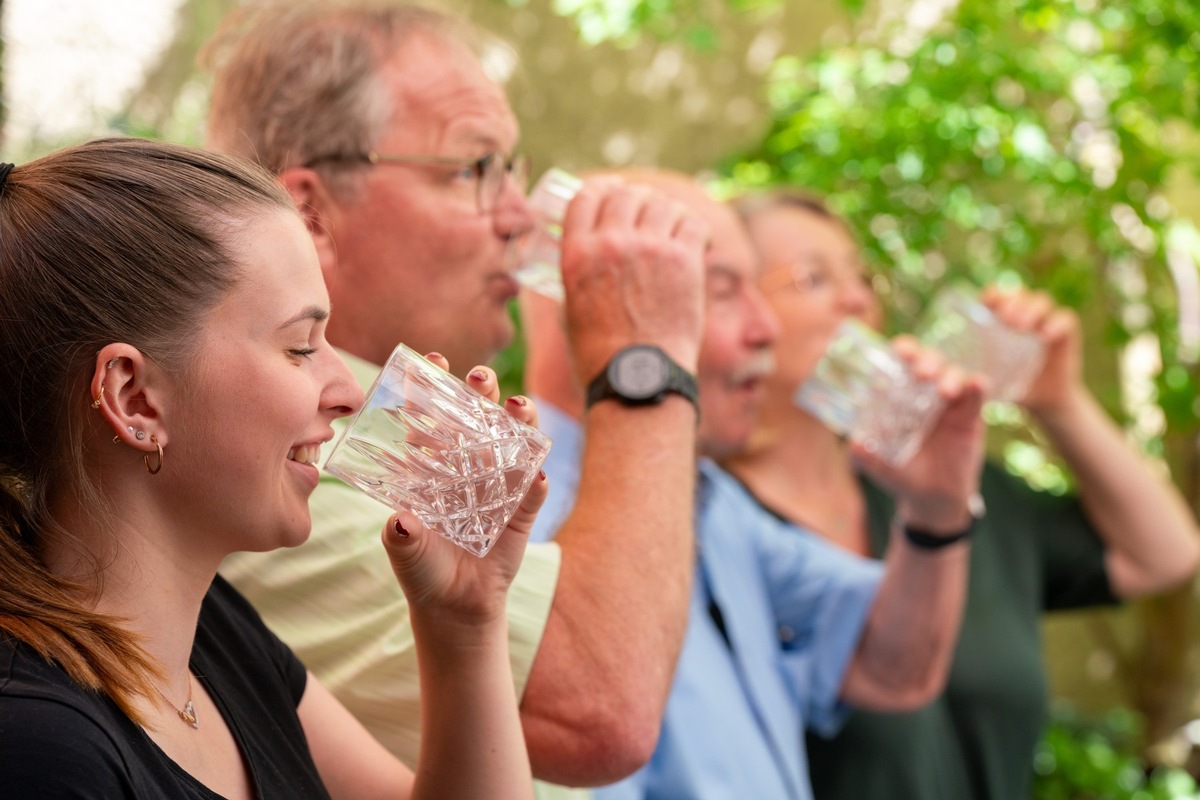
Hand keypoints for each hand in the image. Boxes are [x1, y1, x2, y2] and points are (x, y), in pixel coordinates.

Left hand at [380, 355, 548, 625]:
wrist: (454, 606)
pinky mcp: (523, 513)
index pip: (436, 416)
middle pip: (480, 418)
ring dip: (520, 423)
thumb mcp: (405, 552)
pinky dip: (536, 484)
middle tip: (478, 377)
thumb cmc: (422, 568)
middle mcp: (470, 467)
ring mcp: (500, 487)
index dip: (436, 387)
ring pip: (515, 443)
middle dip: (482, 392)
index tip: (433, 359)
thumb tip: (401, 522)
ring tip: (517, 408)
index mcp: (436, 466)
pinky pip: (533, 493)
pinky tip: (537, 476)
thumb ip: (401, 537)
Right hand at [559, 179, 707, 381]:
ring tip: (672, 225)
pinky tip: (697, 240)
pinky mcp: (684, 260)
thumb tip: (587, 251)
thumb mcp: (571, 306)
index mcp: (576, 252)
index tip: (614, 192)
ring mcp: (649, 248)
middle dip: (636, 198)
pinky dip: (694, 227)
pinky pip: (692, 222)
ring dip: (666, 211)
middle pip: (626, 193)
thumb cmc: (601, 354)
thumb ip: (578, 271)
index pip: (587, 196)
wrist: (637, 379)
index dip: (603, 190)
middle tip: (647, 210)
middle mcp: (611, 243)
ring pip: (661, 203)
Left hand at [852, 337, 986, 532]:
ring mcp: (950, 404)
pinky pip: (977, 396)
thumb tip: (853, 443)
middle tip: (921, 373)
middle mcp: (925, 393)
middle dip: (925, 359)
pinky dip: (976, 386)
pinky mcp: (971, 417)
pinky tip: (975, 385)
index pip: (902, 362)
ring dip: (950, 375)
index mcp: (901, 396)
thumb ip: (863, 455)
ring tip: (944, 391)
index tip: (898, 353)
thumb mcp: (877, 465)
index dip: (902, 350)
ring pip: (954, 374)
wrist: (931, 498)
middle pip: (929, 360)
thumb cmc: (900, 473)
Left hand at [980, 285, 1083, 418]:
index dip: (993, 294)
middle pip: (1020, 294)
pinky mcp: (1066, 333)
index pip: (998, 296)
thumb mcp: (988, 376)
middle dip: (1012, 301)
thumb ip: (973, 373)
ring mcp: (1046, 321)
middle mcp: (1025, 315)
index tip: (987, 302)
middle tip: (1006, 319)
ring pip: (1041, 301)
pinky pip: (1065, 319)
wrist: (1040, 400)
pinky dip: (1055, 324)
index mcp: (1002, 320)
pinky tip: (1045, 336)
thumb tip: (948, 383)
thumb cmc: (1008, 385)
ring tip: (1022, 327)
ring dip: (1031, 309)